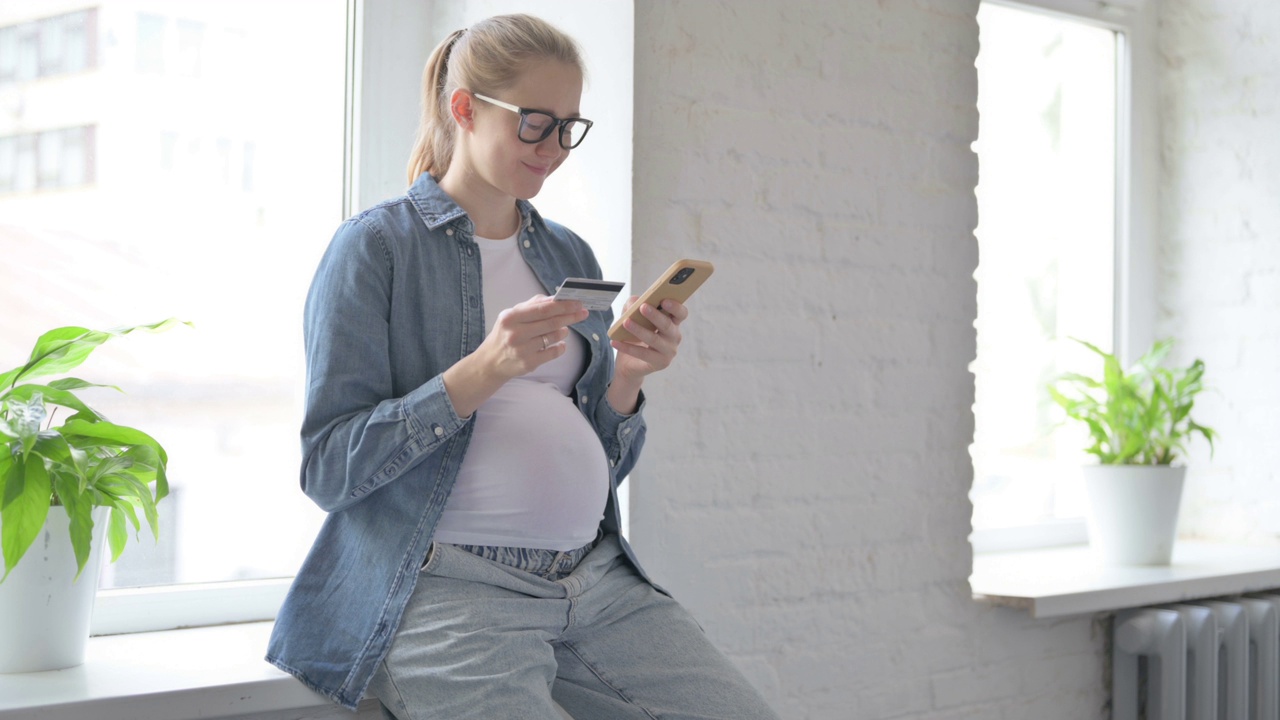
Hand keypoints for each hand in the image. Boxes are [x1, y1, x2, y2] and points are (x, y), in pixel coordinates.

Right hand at [443, 295, 586, 417]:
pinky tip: (560, 344)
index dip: (563, 305)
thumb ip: (531, 305)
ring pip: (553, 337)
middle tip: (582, 313)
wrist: (490, 362)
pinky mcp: (528, 363)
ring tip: (564, 329)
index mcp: (511, 317)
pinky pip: (553, 353)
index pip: (543, 309)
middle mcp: (515, 333)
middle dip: (570, 316)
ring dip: (563, 331)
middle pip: (551, 322)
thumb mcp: (511, 316)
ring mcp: (522, 350)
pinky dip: (560, 347)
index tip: (577, 303)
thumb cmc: (504, 334)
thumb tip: (554, 298)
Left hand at [611, 297, 687, 385]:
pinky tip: (615, 342)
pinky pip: (643, 354)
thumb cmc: (634, 335)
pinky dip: (627, 347)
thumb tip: (634, 302)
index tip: (664, 300)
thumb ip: (633, 305)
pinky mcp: (661, 363)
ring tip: (625, 322)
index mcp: (673, 322)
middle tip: (642, 307)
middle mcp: (674, 336)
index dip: (675, 307)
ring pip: (654, 339)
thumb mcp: (632, 316)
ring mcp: (669, 351)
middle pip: (668, 325)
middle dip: (655, 315)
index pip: (681, 313)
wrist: (629, 362)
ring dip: (639, 330)